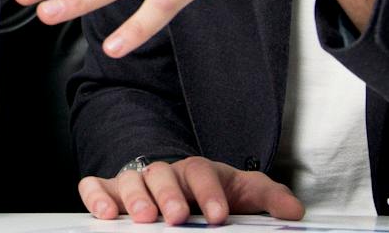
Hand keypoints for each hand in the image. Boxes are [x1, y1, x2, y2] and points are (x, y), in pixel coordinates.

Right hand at [78, 156, 303, 224]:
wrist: (179, 188)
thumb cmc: (210, 192)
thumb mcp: (242, 193)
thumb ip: (267, 198)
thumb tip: (294, 211)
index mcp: (196, 171)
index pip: (201, 172)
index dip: (209, 193)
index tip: (218, 216)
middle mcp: (163, 172)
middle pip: (162, 174)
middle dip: (169, 195)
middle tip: (177, 216)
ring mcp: (134, 181)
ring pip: (129, 180)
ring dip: (135, 198)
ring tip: (143, 218)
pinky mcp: (109, 192)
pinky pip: (94, 187)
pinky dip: (96, 196)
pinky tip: (105, 214)